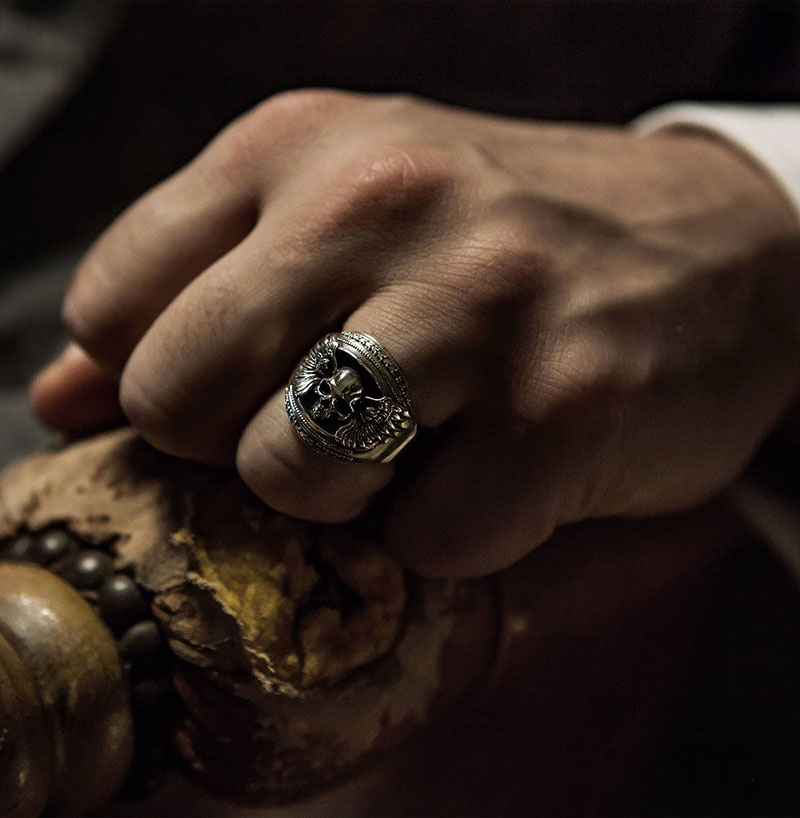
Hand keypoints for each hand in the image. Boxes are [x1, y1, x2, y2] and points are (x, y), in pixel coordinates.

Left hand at [32, 90, 799, 575]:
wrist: (722, 245)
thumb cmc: (511, 237)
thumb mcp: (345, 217)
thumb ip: (195, 293)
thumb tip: (60, 395)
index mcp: (303, 147)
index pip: (116, 304)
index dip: (154, 376)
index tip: (233, 390)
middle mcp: (384, 203)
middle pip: (177, 396)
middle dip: (231, 444)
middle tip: (321, 425)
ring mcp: (481, 302)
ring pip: (289, 473)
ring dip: (342, 496)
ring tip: (415, 447)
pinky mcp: (566, 409)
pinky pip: (426, 536)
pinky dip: (448, 532)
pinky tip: (498, 471)